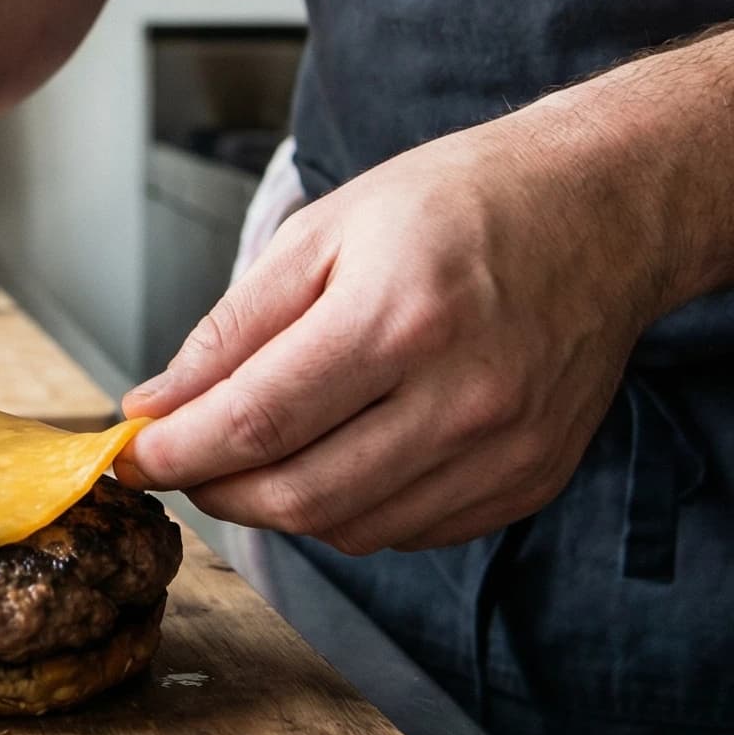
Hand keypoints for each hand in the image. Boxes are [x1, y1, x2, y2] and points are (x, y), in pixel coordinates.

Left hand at [115, 115, 673, 554]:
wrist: (604, 210)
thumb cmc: (461, 203)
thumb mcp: (327, 230)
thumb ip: (234, 328)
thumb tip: (157, 405)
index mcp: (398, 316)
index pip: (255, 423)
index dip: (175, 453)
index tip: (129, 455)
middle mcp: (460, 396)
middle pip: (298, 495)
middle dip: (216, 490)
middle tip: (183, 461)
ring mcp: (503, 450)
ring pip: (350, 529)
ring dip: (280, 506)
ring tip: (256, 454)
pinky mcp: (529, 480)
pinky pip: (410, 532)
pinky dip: (351, 510)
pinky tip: (338, 458)